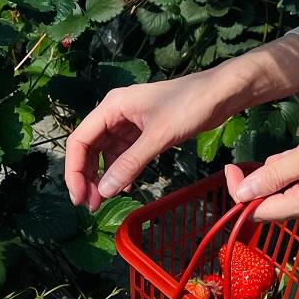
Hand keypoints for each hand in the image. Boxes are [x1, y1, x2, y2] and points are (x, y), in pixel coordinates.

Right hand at [63, 36, 298, 210]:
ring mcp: (132, 121)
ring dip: (104, 175)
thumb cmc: (190, 106)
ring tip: (103, 201)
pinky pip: (125, 152)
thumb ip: (130, 164)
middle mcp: (117, 112)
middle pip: (90, 147)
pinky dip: (122, 169)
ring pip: (107, 151)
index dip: (74, 171)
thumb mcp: (158, 137)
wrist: (223, 92)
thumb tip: (104, 192)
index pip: (80, 140)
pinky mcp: (147, 129)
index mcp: (113, 106)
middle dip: (87, 176)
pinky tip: (125, 186)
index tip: (79, 198)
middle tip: (91, 206)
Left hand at [225, 114, 298, 222]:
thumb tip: (240, 194)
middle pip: (272, 201)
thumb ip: (272, 176)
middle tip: (286, 153)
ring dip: (284, 170)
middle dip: (268, 176)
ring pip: (287, 191)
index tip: (231, 167)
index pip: (258, 210)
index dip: (239, 191)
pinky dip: (298, 171)